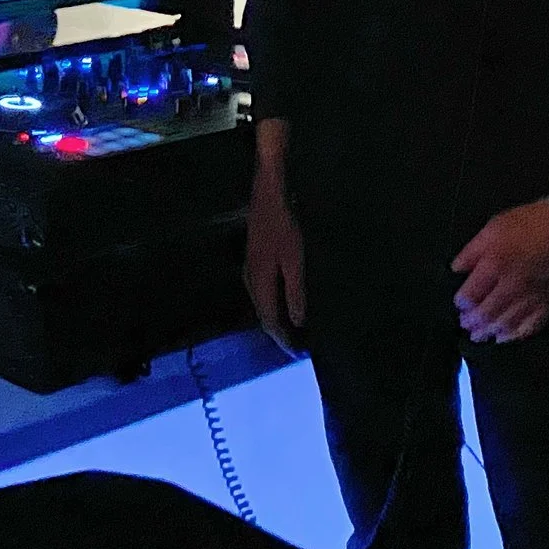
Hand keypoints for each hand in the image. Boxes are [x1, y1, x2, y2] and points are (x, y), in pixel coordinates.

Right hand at [244, 170, 306, 354]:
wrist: (269, 194)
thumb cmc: (284, 226)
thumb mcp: (294, 261)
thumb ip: (295, 293)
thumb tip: (298, 321)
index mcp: (259, 282)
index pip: (269, 320)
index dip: (283, 339)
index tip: (297, 354)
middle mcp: (250, 278)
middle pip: (262, 313)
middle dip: (277, 332)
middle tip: (296, 346)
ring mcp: (250, 267)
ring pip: (260, 302)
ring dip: (274, 317)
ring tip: (290, 329)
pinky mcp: (254, 259)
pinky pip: (261, 291)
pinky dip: (271, 303)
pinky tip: (282, 301)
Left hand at [451, 202, 548, 342]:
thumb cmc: (533, 222)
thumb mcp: (495, 227)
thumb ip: (472, 250)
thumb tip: (456, 269)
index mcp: (495, 265)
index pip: (471, 294)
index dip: (462, 303)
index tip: (459, 305)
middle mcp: (512, 287)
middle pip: (487, 313)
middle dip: (473, 322)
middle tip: (465, 326)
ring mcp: (533, 299)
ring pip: (507, 323)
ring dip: (490, 332)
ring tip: (479, 336)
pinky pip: (530, 326)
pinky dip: (515, 335)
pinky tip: (505, 338)